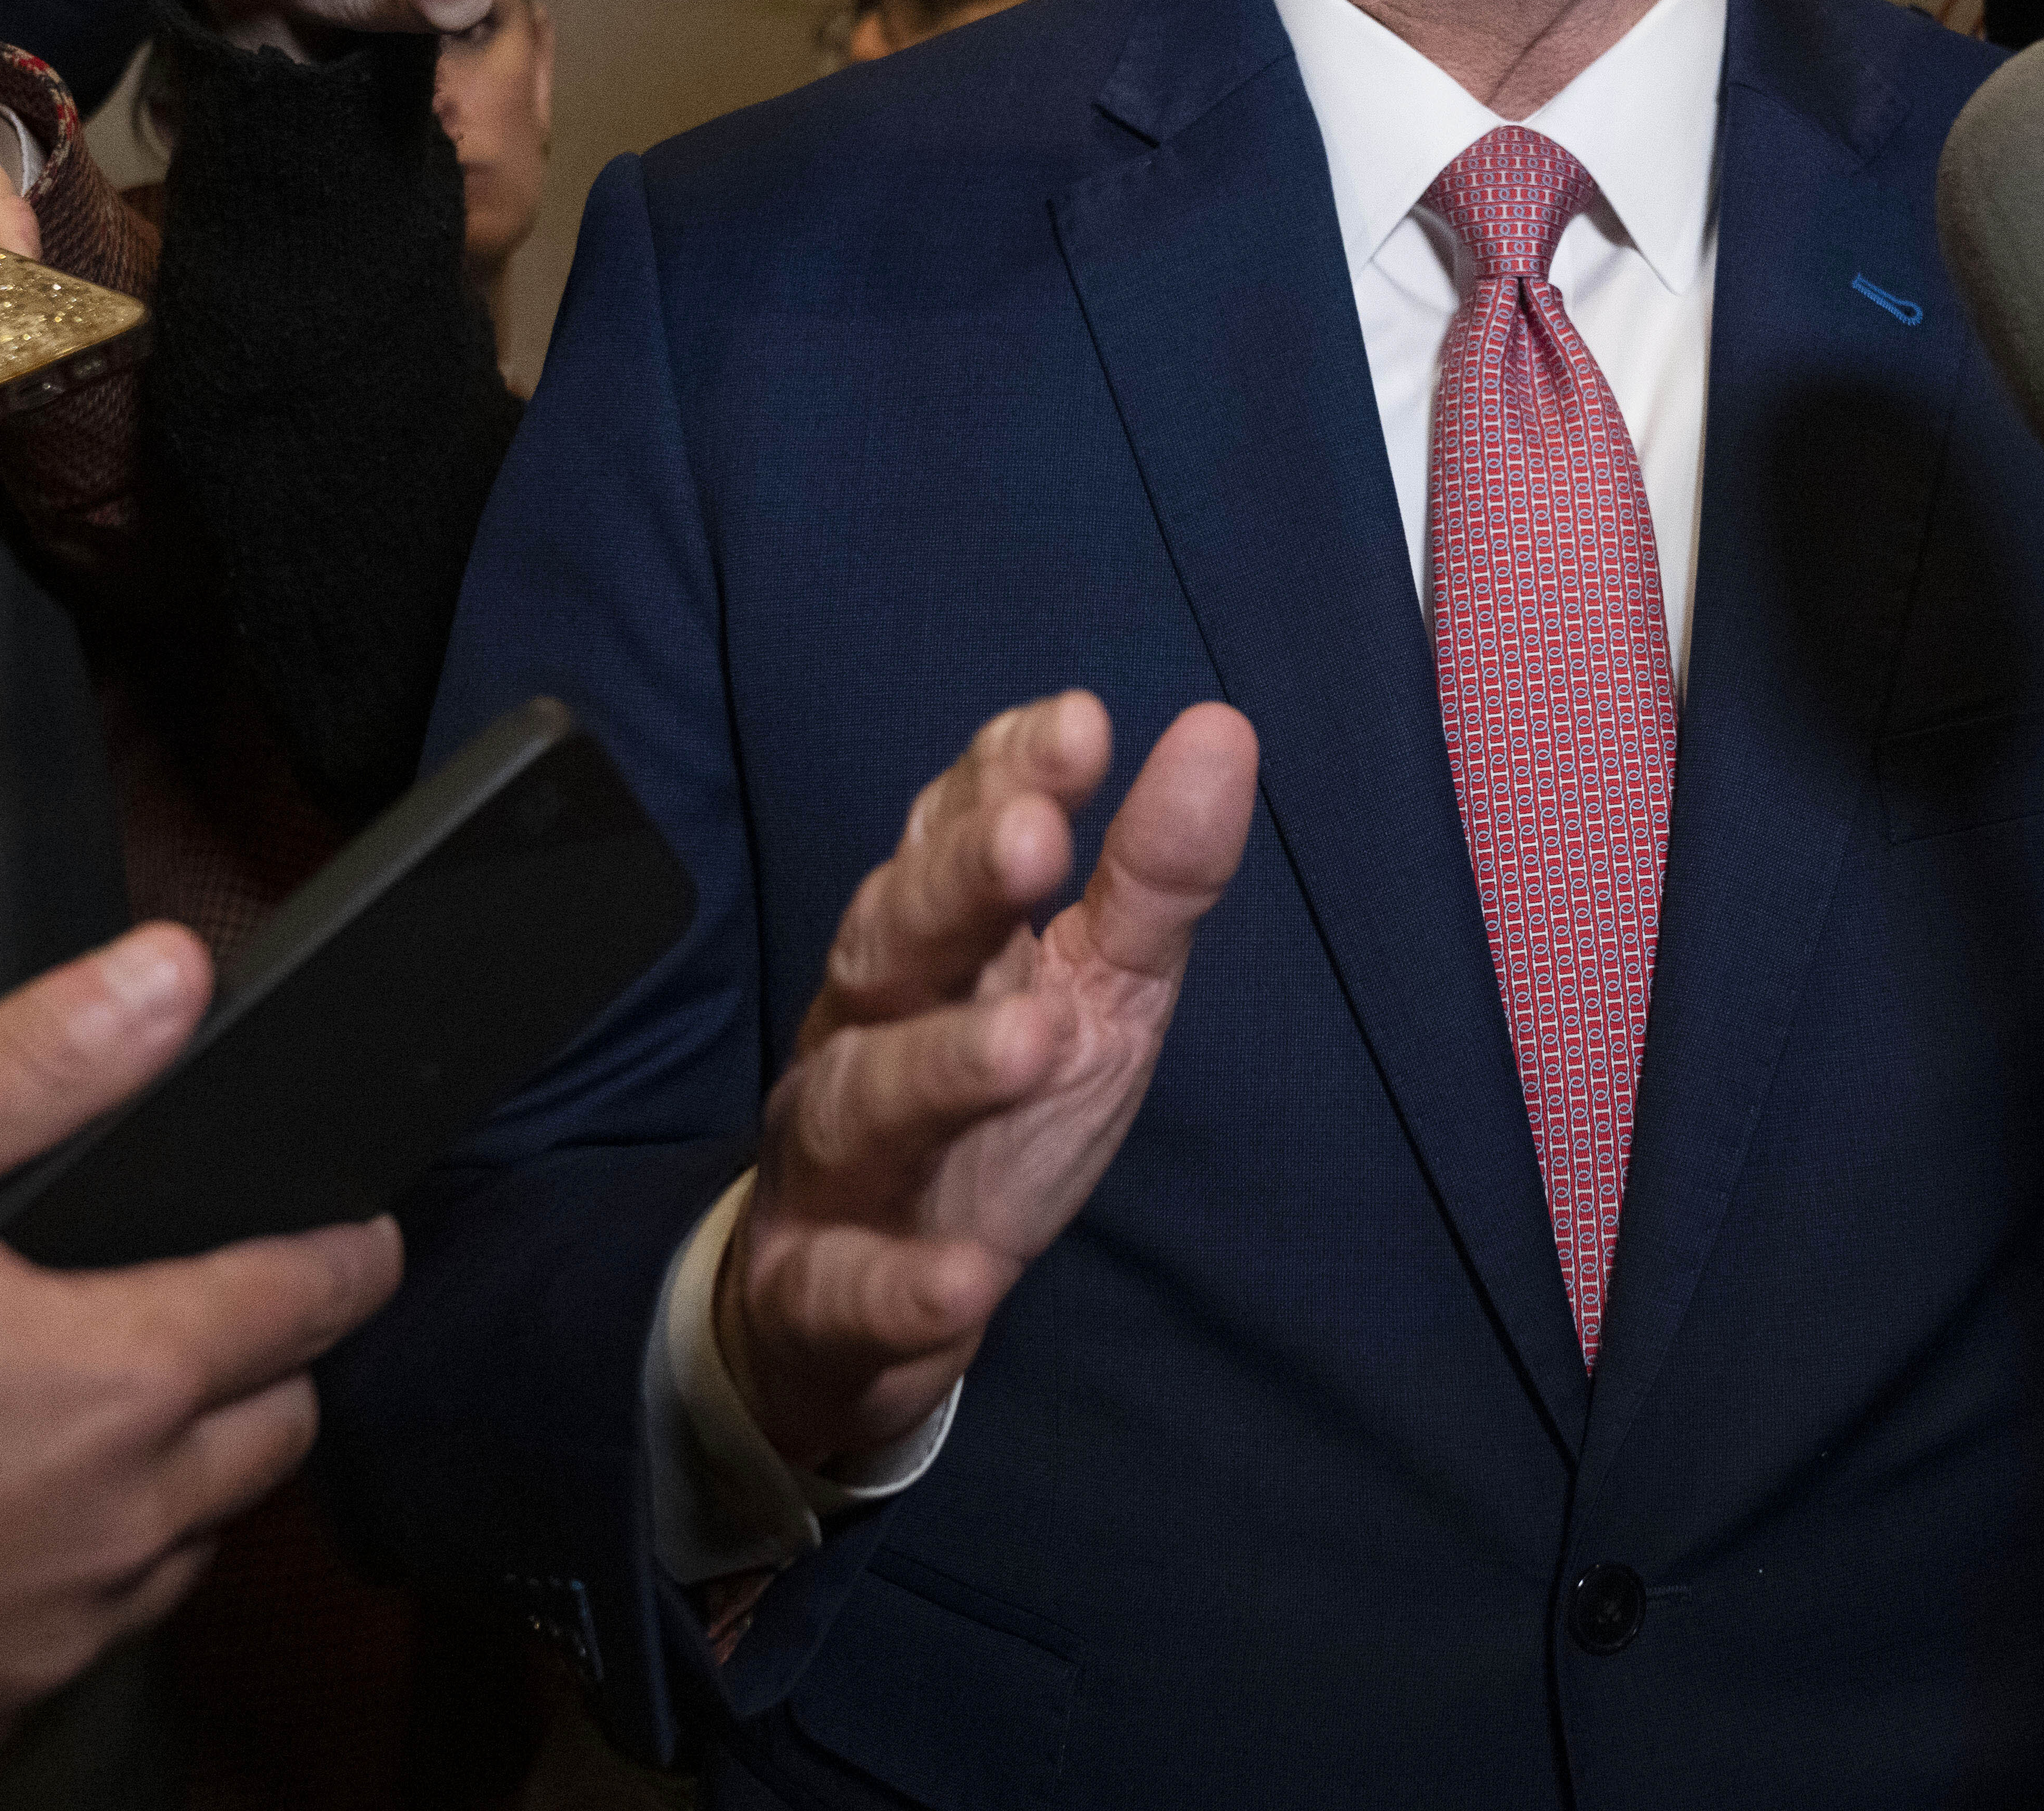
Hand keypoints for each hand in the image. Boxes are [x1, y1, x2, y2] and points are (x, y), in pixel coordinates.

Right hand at [0, 926, 399, 1810]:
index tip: (359, 1227)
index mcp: (105, 1383)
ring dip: (174, 1476)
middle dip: (265, 1361)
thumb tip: (165, 978)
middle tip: (200, 1311)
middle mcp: (110, 1526)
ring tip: (80, 1414)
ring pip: (191, 1539)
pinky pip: (87, 1634)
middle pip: (275, 1428)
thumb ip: (30, 1066)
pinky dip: (72, 1574)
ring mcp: (51, 1640)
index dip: (348, 1245)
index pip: (313, 1296)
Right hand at [718, 690, 1254, 1473]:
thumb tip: (1223, 729)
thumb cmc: (990, 1119)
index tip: (1081, 722)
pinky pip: (848, 1292)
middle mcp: (864, 1036)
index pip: (946, 839)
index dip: (1002, 779)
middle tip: (1034, 836)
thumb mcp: (1094, 994)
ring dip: (941, 1067)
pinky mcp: (820, 1299)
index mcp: (930, 955)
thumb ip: (1149, 878)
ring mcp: (833, 1166)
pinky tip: (968, 1277)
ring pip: (862, 1103)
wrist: (845, 1321)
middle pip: (889, 943)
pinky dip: (902, 1285)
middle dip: (953, 885)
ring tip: (1032, 1038)